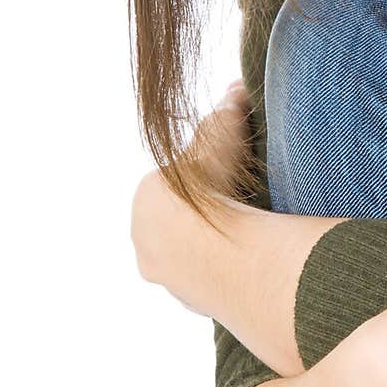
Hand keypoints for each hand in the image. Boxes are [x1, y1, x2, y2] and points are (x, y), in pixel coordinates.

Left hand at [130, 79, 249, 290]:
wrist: (216, 248)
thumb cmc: (215, 185)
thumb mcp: (222, 133)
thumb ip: (228, 108)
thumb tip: (236, 87)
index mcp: (145, 197)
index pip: (173, 187)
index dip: (203, 181)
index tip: (229, 181)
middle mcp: (143, 239)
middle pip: (175, 225)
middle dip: (200, 219)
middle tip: (236, 212)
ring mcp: (162, 274)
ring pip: (186, 258)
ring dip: (208, 250)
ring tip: (242, 241)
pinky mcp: (185, 299)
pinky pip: (203, 283)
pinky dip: (219, 275)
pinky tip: (242, 265)